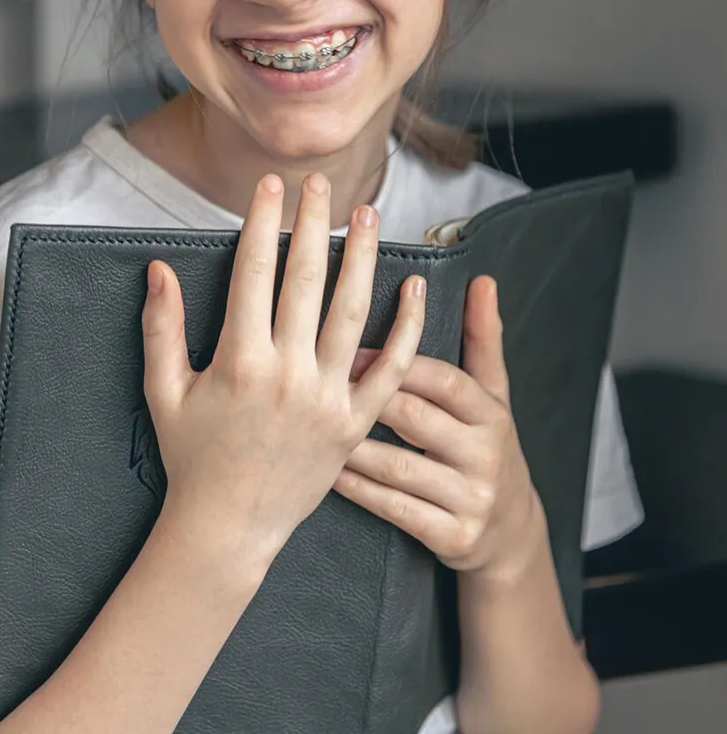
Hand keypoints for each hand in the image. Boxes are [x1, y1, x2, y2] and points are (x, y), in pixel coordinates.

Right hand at [140, 173, 425, 567]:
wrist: (228, 529)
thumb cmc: (192, 457)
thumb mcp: (164, 391)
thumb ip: (161, 327)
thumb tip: (158, 268)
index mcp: (239, 361)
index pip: (254, 272)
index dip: (262, 222)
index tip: (270, 185)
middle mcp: (287, 374)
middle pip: (306, 280)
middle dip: (314, 223)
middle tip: (322, 182)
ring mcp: (327, 398)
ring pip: (352, 312)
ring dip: (363, 257)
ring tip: (369, 214)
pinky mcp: (355, 423)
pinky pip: (391, 369)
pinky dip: (406, 327)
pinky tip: (414, 288)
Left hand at [334, 276, 538, 578]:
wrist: (508, 532)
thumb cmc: (484, 446)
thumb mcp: (494, 393)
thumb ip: (483, 336)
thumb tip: (482, 281)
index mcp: (491, 413)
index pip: (444, 379)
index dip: (398, 360)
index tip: (353, 346)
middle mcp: (485, 455)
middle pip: (416, 419)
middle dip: (366, 398)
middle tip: (317, 380)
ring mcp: (470, 498)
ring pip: (399, 467)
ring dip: (351, 445)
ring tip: (309, 424)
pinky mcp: (452, 536)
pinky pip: (394, 509)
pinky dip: (358, 489)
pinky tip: (328, 471)